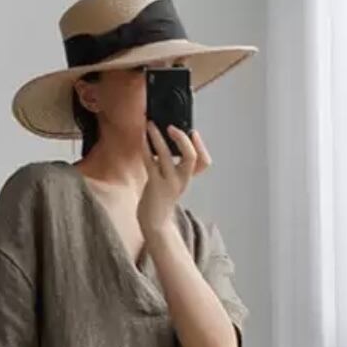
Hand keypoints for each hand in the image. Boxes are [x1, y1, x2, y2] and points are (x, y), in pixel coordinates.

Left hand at [137, 122, 211, 236]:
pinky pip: (150, 162)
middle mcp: (182, 180)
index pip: (204, 162)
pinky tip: (142, 138)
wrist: (154, 221)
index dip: (201, 146)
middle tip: (171, 126)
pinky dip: (146, 148)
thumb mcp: (173, 181)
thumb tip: (164, 139)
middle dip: (183, 140)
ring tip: (150, 124)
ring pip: (167, 155)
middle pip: (192, 158)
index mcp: (188, 177)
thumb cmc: (161, 197)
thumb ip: (173, 165)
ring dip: (157, 137)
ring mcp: (169, 183)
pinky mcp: (155, 185)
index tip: (194, 132)